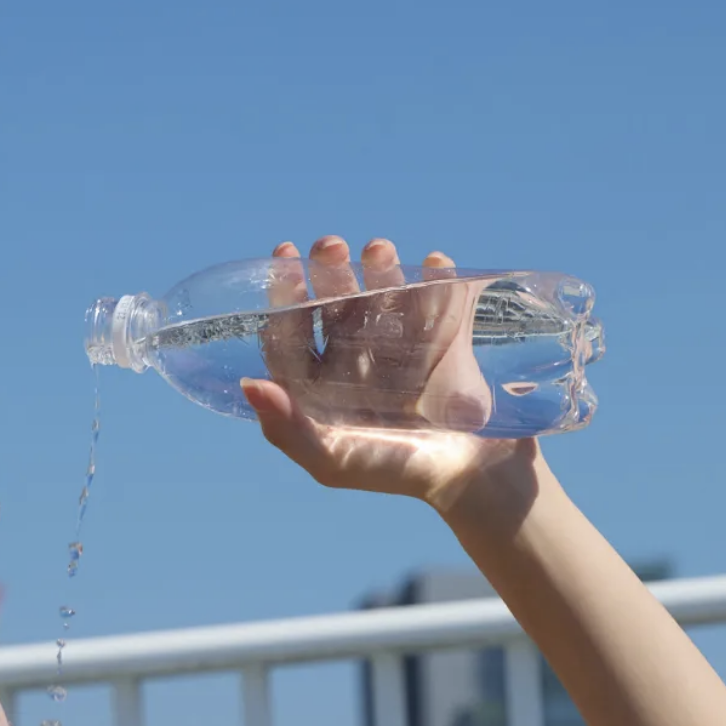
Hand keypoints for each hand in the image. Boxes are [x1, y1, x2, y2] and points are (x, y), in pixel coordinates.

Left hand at [242, 236, 538, 511]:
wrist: (478, 480)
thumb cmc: (397, 473)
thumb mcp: (334, 460)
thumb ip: (287, 429)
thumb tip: (248, 384)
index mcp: (323, 388)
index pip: (293, 335)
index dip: (285, 296)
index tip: (286, 259)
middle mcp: (359, 364)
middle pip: (337, 307)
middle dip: (332, 274)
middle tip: (330, 246)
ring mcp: (404, 350)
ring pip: (385, 297)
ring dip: (381, 269)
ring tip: (379, 249)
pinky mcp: (447, 343)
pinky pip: (439, 302)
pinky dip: (438, 281)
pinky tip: (435, 263)